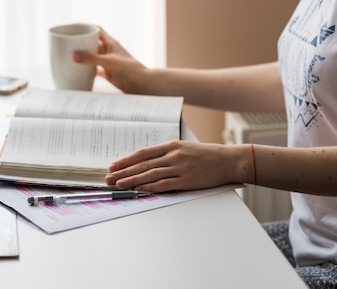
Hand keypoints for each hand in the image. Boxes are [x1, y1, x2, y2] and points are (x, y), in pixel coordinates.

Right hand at [72, 27, 148, 93]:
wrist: (142, 84)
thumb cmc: (130, 69)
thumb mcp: (108, 62)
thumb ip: (91, 58)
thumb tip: (74, 55)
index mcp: (111, 43)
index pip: (97, 29)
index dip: (86, 27)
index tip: (73, 27)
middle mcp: (109, 51)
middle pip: (92, 43)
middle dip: (81, 43)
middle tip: (68, 44)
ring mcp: (109, 62)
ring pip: (93, 56)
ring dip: (83, 57)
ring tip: (70, 57)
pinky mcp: (109, 73)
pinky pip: (95, 70)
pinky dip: (87, 71)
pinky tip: (80, 72)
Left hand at [105, 141, 243, 192]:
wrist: (228, 160)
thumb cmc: (206, 155)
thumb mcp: (184, 148)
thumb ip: (166, 154)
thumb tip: (146, 163)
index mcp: (171, 146)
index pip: (143, 153)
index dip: (126, 160)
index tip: (113, 166)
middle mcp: (173, 155)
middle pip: (143, 164)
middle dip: (123, 171)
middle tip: (109, 178)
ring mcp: (180, 168)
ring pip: (150, 174)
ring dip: (132, 180)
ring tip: (119, 184)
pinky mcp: (187, 180)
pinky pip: (164, 184)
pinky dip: (149, 187)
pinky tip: (139, 190)